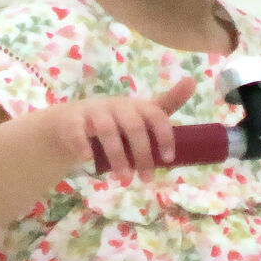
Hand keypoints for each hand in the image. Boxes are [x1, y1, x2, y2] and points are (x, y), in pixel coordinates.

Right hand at [62, 79, 195, 175]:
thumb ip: (164, 107)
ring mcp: (92, 112)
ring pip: (107, 131)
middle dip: (142, 154)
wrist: (68, 123)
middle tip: (147, 179)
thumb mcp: (138, 115)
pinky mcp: (71, 121)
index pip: (155, 115)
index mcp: (135, 106)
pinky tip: (88, 162)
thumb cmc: (111, 121)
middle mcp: (116, 106)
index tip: (170, 158)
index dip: (164, 135)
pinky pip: (77, 132)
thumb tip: (193, 80)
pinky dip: (83, 146)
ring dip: (118, 157)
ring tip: (124, 180)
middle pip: (133, 126)